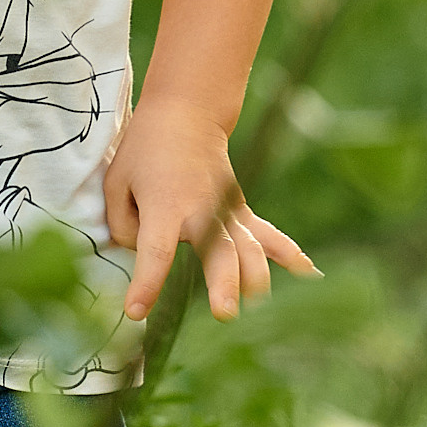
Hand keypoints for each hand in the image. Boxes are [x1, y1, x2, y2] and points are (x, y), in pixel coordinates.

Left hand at [104, 98, 316, 323]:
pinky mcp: (239, 210)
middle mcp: (201, 210)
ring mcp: (226, 210)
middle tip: (224, 314)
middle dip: (222, 284)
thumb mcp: (116, 182)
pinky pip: (266, 234)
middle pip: (217, 252)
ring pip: (248, 248)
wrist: (186, 113)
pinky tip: (310, 273)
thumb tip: (141, 253)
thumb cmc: (144, 149)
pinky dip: (289, 253)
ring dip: (255, 276)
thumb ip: (122, 225)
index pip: (155, 252)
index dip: (147, 284)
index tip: (136, 311)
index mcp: (165, 205)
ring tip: (258, 304)